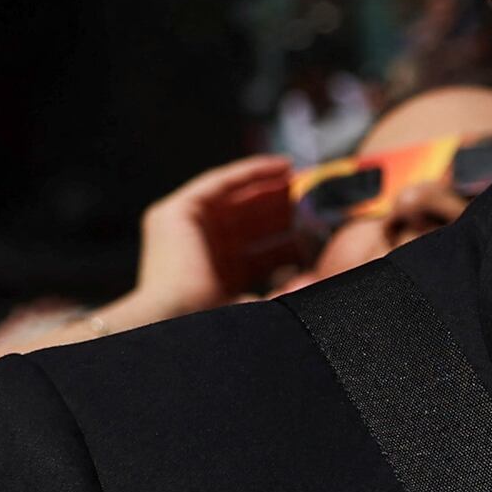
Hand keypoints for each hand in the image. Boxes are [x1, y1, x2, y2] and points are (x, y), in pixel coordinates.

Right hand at [105, 156, 309, 332]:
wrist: (178, 325)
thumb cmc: (217, 325)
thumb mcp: (259, 305)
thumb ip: (282, 292)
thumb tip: (313, 279)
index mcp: (213, 277)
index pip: (255, 247)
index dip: (285, 232)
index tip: (317, 222)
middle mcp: (195, 250)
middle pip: (245, 218)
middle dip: (280, 203)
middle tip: (314, 192)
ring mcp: (181, 229)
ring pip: (234, 196)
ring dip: (268, 183)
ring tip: (303, 175)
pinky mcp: (175, 212)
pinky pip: (219, 182)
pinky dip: (250, 172)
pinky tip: (282, 167)